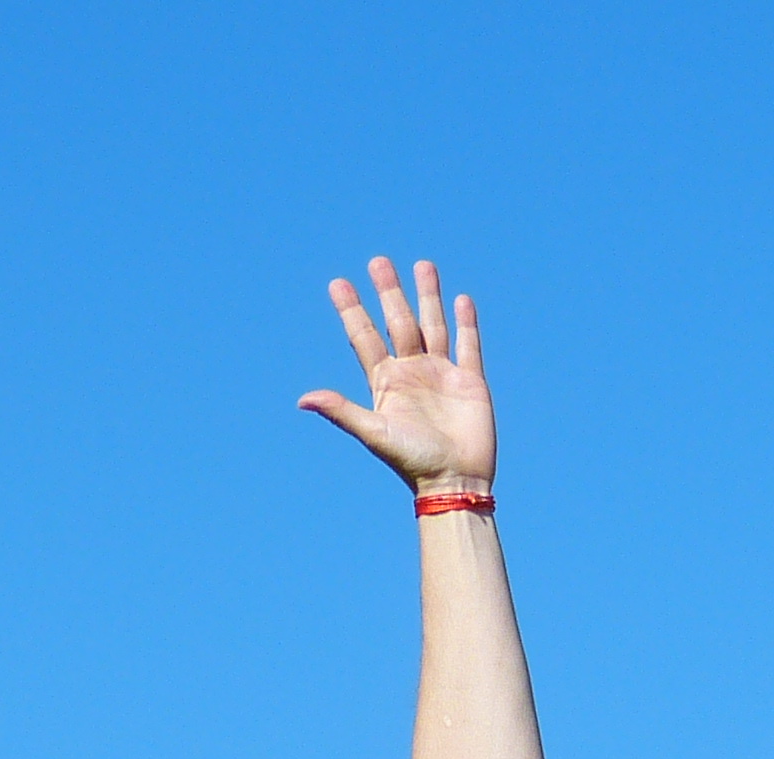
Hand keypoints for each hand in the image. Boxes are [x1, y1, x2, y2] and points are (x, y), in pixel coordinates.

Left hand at [299, 256, 495, 494]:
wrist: (455, 481)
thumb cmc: (412, 461)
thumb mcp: (374, 433)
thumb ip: (342, 411)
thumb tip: (303, 400)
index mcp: (385, 383)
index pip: (364, 337)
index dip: (351, 311)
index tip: (338, 283)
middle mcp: (411, 373)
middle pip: (397, 322)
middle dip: (388, 292)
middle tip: (378, 261)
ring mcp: (441, 375)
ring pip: (432, 325)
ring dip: (427, 295)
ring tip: (422, 265)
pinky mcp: (470, 382)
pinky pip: (467, 345)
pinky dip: (465, 323)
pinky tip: (460, 299)